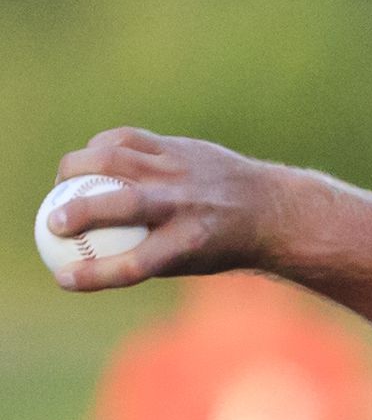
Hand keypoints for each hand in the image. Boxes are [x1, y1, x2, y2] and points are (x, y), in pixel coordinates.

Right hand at [48, 128, 278, 290]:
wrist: (271, 209)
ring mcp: (180, 171)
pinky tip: (90, 159)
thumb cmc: (223, 244)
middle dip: (78, 214)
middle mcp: (184, 205)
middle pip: (119, 207)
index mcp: (190, 245)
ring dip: (76, 169)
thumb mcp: (193, 263)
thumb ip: (145, 258)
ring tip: (61, 183)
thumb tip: (89, 264)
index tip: (64, 279)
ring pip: (113, 159)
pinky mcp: (178, 146)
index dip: (94, 275)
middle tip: (52, 225)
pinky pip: (127, 139)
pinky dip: (101, 147)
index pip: (133, 265)